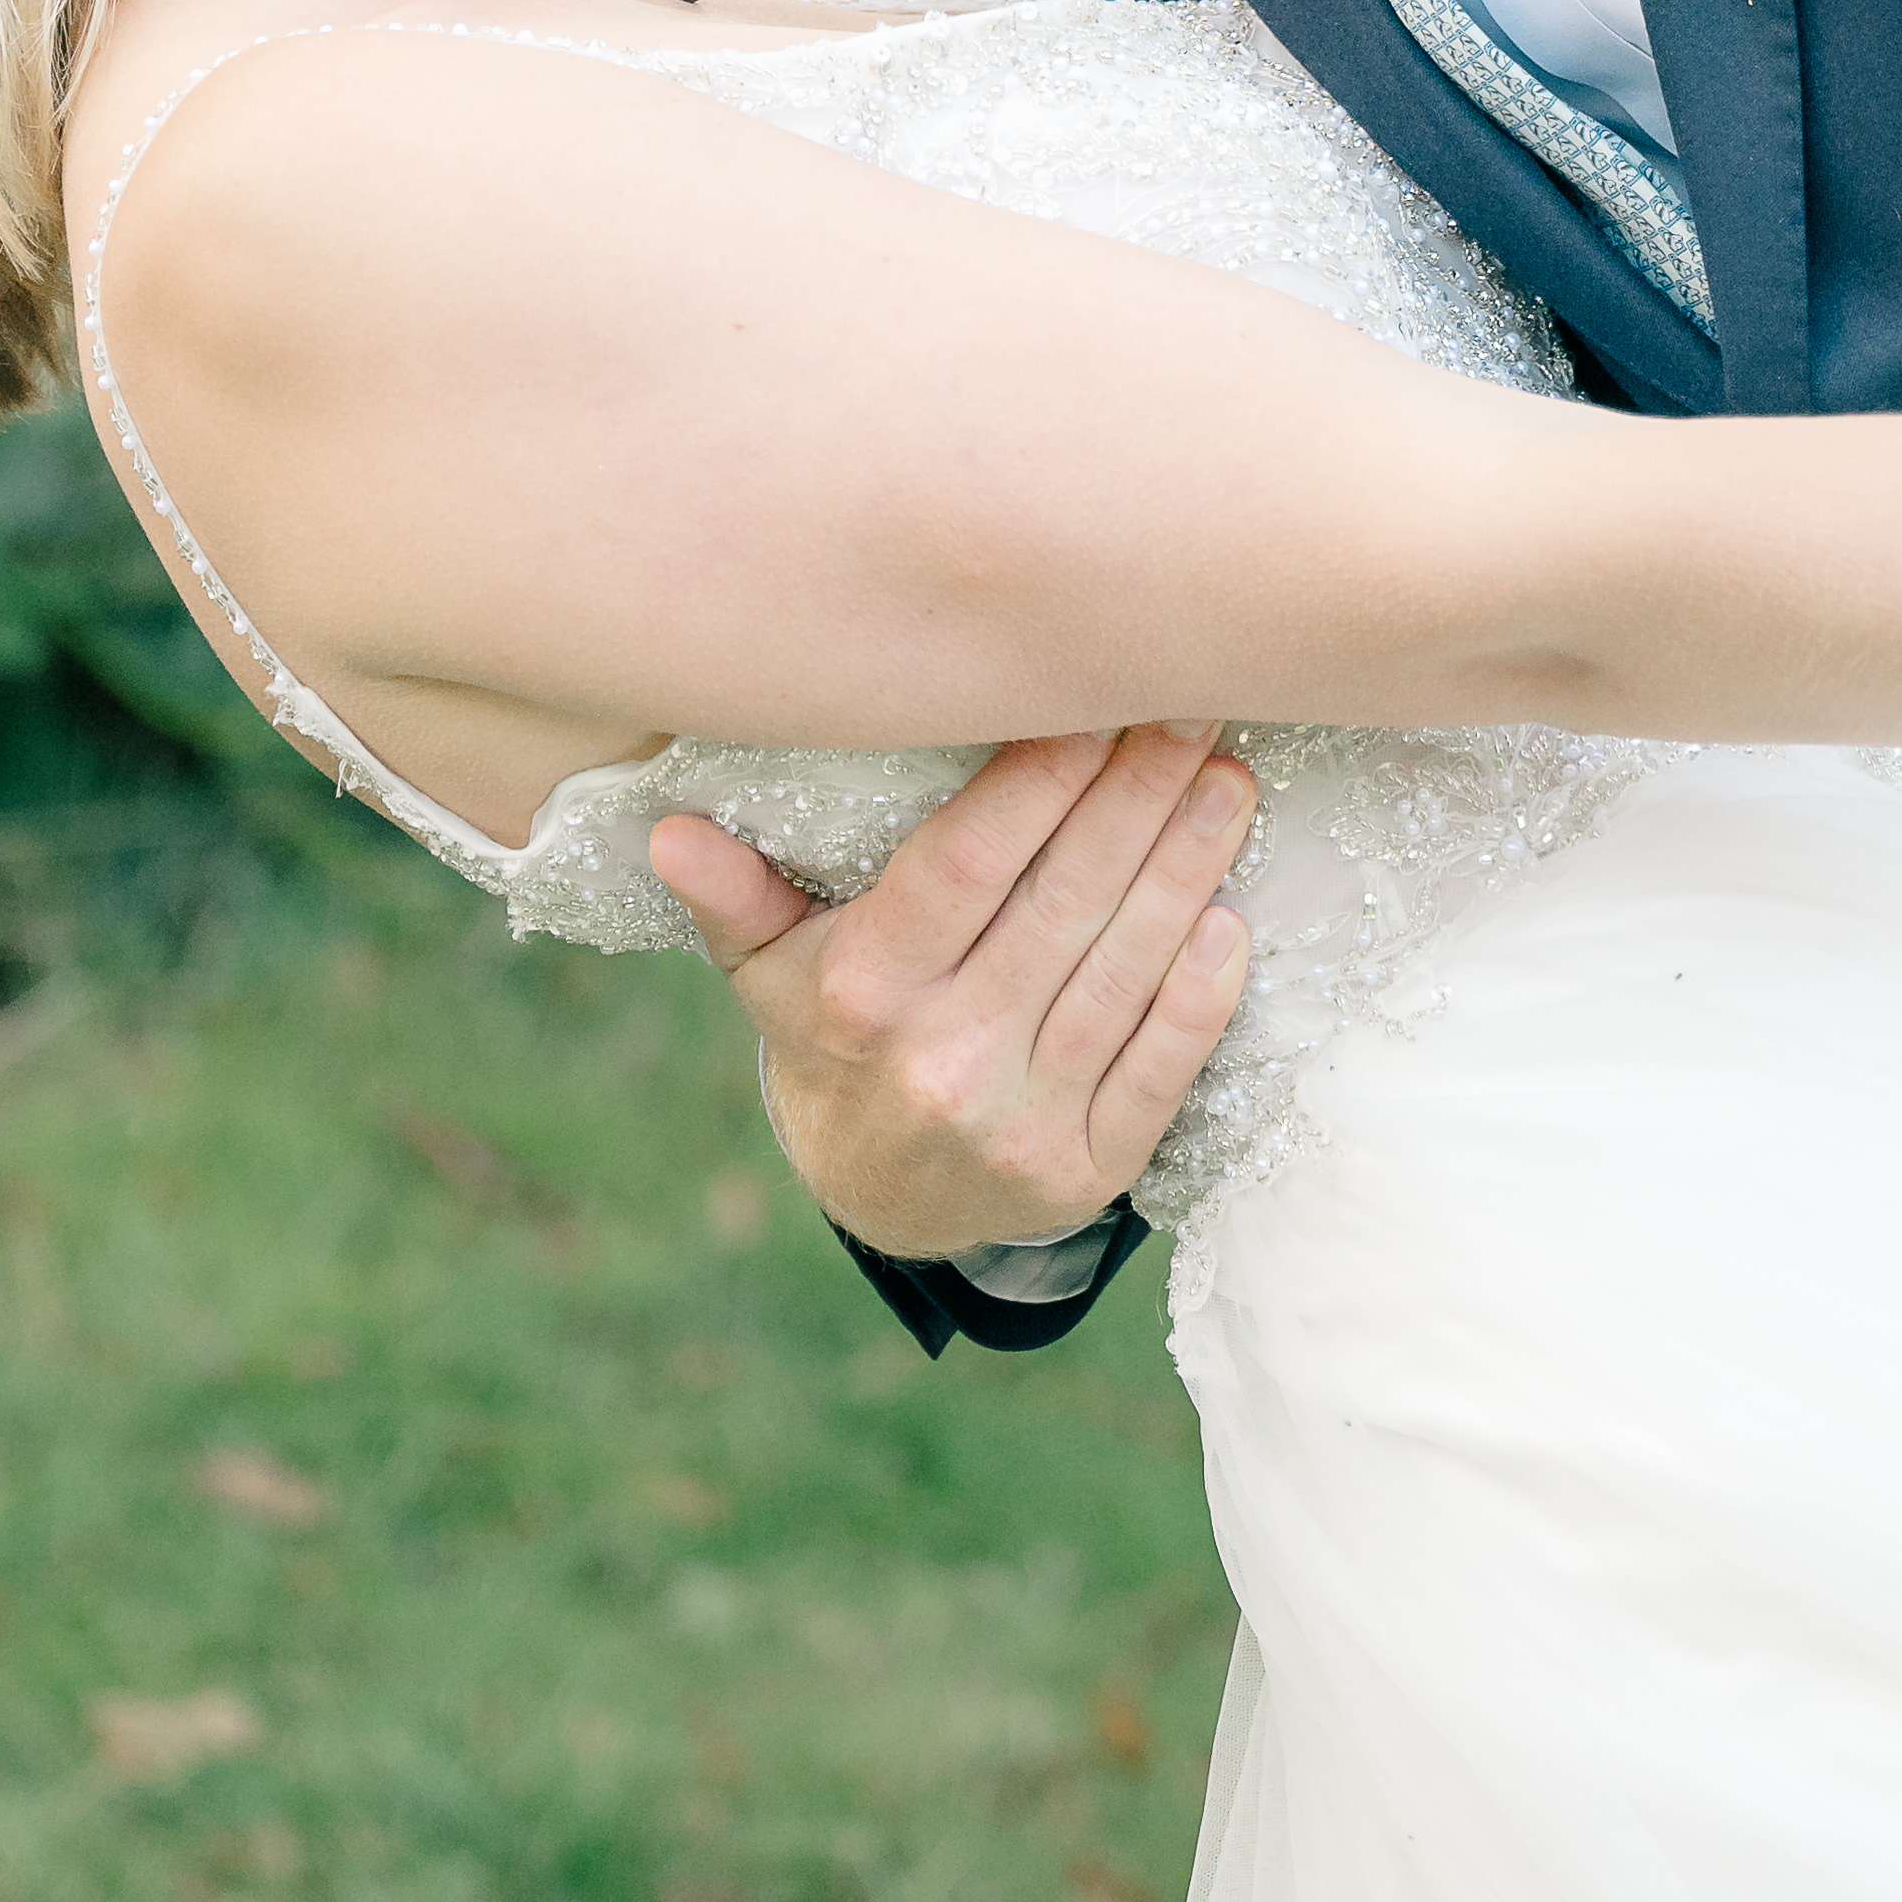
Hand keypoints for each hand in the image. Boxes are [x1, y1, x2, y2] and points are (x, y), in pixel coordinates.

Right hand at [644, 726, 1256, 1262]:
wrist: (884, 1202)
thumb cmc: (833, 1043)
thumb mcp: (765, 971)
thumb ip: (732, 894)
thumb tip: (671, 830)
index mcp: (861, 994)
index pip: (966, 865)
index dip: (1040, 780)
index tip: (1099, 700)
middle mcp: (941, 1058)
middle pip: (1061, 904)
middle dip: (1136, 798)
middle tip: (1193, 710)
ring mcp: (1021, 1122)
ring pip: (1121, 973)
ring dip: (1186, 871)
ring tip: (1227, 783)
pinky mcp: (1087, 1170)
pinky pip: (1159, 1069)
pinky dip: (1199, 993)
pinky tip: (1230, 917)